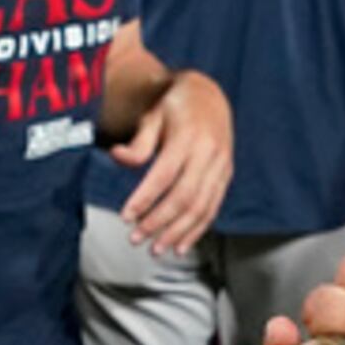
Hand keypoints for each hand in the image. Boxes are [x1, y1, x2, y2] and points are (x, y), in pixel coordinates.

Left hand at [113, 68, 234, 252]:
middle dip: (159, 222)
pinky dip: (198, 230)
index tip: (126, 217)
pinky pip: (213, 207)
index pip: (164, 175)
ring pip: (201, 207)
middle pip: (184, 196)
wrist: (210, 95)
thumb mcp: (152, 114)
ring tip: (157, 249)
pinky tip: (182, 245)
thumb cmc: (174, 105)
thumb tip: (117, 157)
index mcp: (188, 136)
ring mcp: (221, 165)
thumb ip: (138, 141)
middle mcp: (209, 152)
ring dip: (178, 232)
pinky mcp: (226, 175)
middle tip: (136, 238)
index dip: (144, 199)